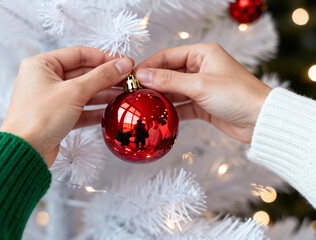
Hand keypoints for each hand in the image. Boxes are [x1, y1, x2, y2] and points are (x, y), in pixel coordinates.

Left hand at [0, 46, 132, 166]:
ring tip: (124, 94)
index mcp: (42, 65)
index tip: (124, 62)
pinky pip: (79, 109)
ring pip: (82, 92)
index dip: (103, 57)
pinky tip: (111, 110)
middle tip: (128, 80)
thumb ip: (100, 77)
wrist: (25, 153)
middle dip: (105, 77)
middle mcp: (44, 79)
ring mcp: (50, 99)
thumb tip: (122, 65)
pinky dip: (94, 109)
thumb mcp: (74, 92)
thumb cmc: (40, 118)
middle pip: (82, 73)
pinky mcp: (56, 117)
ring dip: (103, 93)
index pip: (79, 54)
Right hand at [135, 43, 270, 142]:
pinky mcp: (202, 105)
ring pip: (173, 90)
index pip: (168, 56)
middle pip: (168, 73)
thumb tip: (143, 75)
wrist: (261, 121)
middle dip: (152, 83)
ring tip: (142, 104)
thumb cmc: (237, 95)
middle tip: (133, 93)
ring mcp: (201, 87)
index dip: (149, 66)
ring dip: (160, 97)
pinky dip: (171, 110)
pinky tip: (158, 116)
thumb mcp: (200, 85)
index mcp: (202, 54)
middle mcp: (200, 68)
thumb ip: (169, 80)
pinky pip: (181, 105)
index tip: (132, 76)